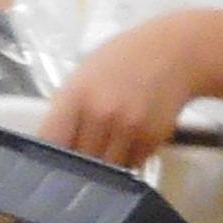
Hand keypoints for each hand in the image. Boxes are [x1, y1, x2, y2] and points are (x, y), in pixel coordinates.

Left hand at [39, 19, 212, 169]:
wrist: (174, 52)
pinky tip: (129, 139)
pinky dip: (127, 160)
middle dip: (77, 164)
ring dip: (104, 167)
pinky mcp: (152, 140)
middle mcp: (101, 114)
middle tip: (81, 155)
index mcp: (76, 95)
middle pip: (79, 162)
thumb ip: (66, 109)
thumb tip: (50, 145)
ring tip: (107, 145)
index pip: (51, 142)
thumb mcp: (84, 75)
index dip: (47, 156)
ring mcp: (129, 129)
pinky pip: (131, 165)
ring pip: (106, 170)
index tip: (47, 162)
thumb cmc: (124, 59)